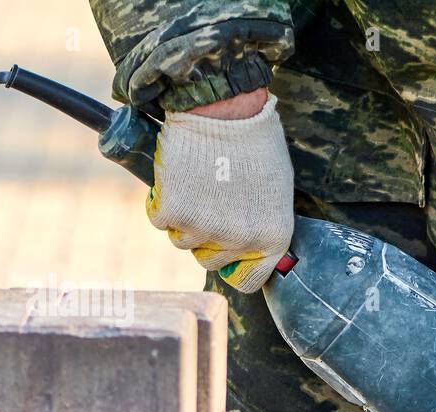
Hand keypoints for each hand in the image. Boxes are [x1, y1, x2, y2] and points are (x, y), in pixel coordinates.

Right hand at [146, 88, 294, 292]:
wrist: (224, 108)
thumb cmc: (254, 143)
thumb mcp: (276, 191)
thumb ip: (264, 224)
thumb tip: (250, 248)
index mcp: (271, 238)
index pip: (249, 280)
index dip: (234, 265)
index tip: (225, 252)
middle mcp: (239, 240)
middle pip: (209, 260)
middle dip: (205, 236)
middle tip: (209, 201)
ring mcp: (205, 228)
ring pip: (182, 241)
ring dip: (183, 217)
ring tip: (196, 183)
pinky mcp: (174, 212)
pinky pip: (159, 219)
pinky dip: (161, 200)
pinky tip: (176, 177)